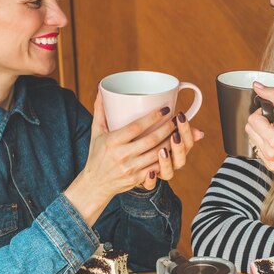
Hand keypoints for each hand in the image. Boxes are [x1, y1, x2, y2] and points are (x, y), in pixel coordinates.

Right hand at [65, 92, 176, 223]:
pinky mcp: (136, 178)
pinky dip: (166, 159)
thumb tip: (101, 89)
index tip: (165, 109)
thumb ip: (100, 111)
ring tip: (178, 132)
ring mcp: (130, 168)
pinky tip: (174, 150)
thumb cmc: (97, 155)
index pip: (136, 127)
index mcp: (112, 141)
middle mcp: (121, 155)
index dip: (152, 117)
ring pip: (156, 154)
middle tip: (176, 119)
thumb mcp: (96, 132)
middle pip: (150, 140)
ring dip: (170, 143)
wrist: (95, 184)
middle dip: (167, 128)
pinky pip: (156, 167)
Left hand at [149, 111, 203, 187]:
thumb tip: (200, 132)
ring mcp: (158, 174)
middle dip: (179, 147)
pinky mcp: (145, 181)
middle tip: (175, 135)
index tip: (180, 117)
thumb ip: (176, 130)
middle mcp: (170, 165)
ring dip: (167, 162)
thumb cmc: (148, 145)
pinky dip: (151, 180)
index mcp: (177, 152)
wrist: (128, 165)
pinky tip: (150, 172)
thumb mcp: (160, 134)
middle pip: (180, 160)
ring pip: (168, 173)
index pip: (188, 144)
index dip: (186, 132)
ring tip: (162, 151)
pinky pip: (150, 186)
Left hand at [246, 82, 273, 170]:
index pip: (252, 119)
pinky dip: (264, 142)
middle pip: (249, 128)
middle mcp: (269, 152)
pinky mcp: (270, 165)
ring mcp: (269, 160)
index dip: (264, 113)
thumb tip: (257, 86)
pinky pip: (257, 148)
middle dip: (261, 122)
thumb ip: (272, 96)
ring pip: (252, 138)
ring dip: (262, 132)